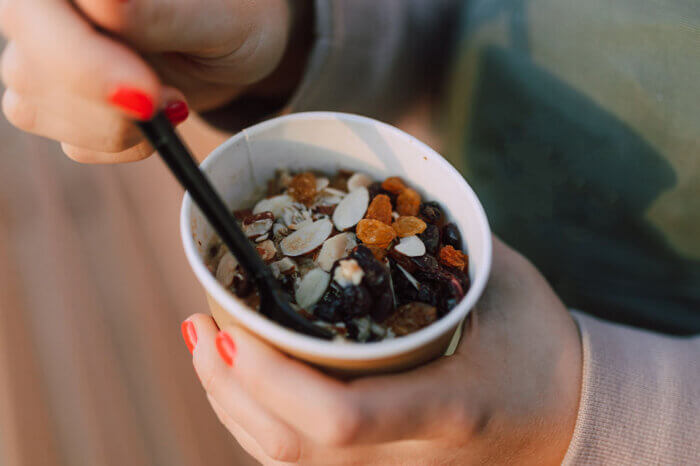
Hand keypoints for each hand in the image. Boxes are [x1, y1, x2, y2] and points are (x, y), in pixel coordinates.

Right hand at [0, 0, 309, 161]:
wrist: (237, 45)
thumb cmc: (233, 16)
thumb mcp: (215, 16)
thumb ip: (160, 13)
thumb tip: (103, 2)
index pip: (38, 13)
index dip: (86, 64)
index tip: (147, 95)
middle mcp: (43, 11)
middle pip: (28, 70)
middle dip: (105, 106)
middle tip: (173, 104)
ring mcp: (42, 57)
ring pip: (39, 112)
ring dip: (117, 130)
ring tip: (172, 103)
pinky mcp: (59, 102)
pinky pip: (72, 143)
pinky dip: (122, 146)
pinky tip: (155, 121)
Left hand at [183, 237, 582, 464]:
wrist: (570, 425)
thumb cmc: (543, 350)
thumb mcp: (505, 285)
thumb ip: (440, 243)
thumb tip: (376, 199)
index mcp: (449, 407)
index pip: (342, 418)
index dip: (268, 381)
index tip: (227, 327)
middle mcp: (411, 459)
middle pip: (289, 448)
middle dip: (226, 387)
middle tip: (200, 324)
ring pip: (282, 461)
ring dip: (230, 403)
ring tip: (207, 342)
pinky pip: (299, 460)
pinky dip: (257, 419)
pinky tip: (242, 379)